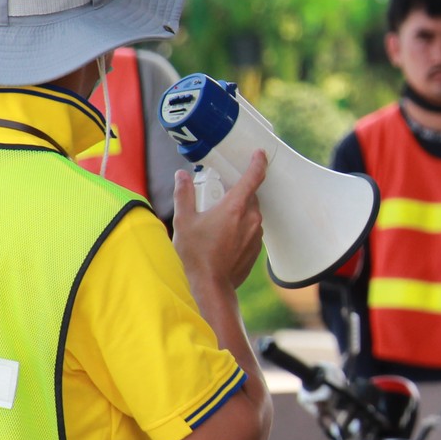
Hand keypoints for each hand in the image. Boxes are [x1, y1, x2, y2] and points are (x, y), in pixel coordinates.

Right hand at [172, 151, 267, 290]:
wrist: (211, 286)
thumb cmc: (196, 254)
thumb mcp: (184, 221)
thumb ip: (184, 194)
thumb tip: (182, 176)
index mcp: (235, 207)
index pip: (253, 177)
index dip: (258, 162)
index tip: (259, 153)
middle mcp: (251, 218)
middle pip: (249, 195)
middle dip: (235, 193)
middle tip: (215, 198)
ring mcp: (256, 234)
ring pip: (249, 213)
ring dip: (237, 211)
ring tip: (215, 221)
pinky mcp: (256, 247)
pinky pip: (250, 229)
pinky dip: (239, 227)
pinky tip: (222, 237)